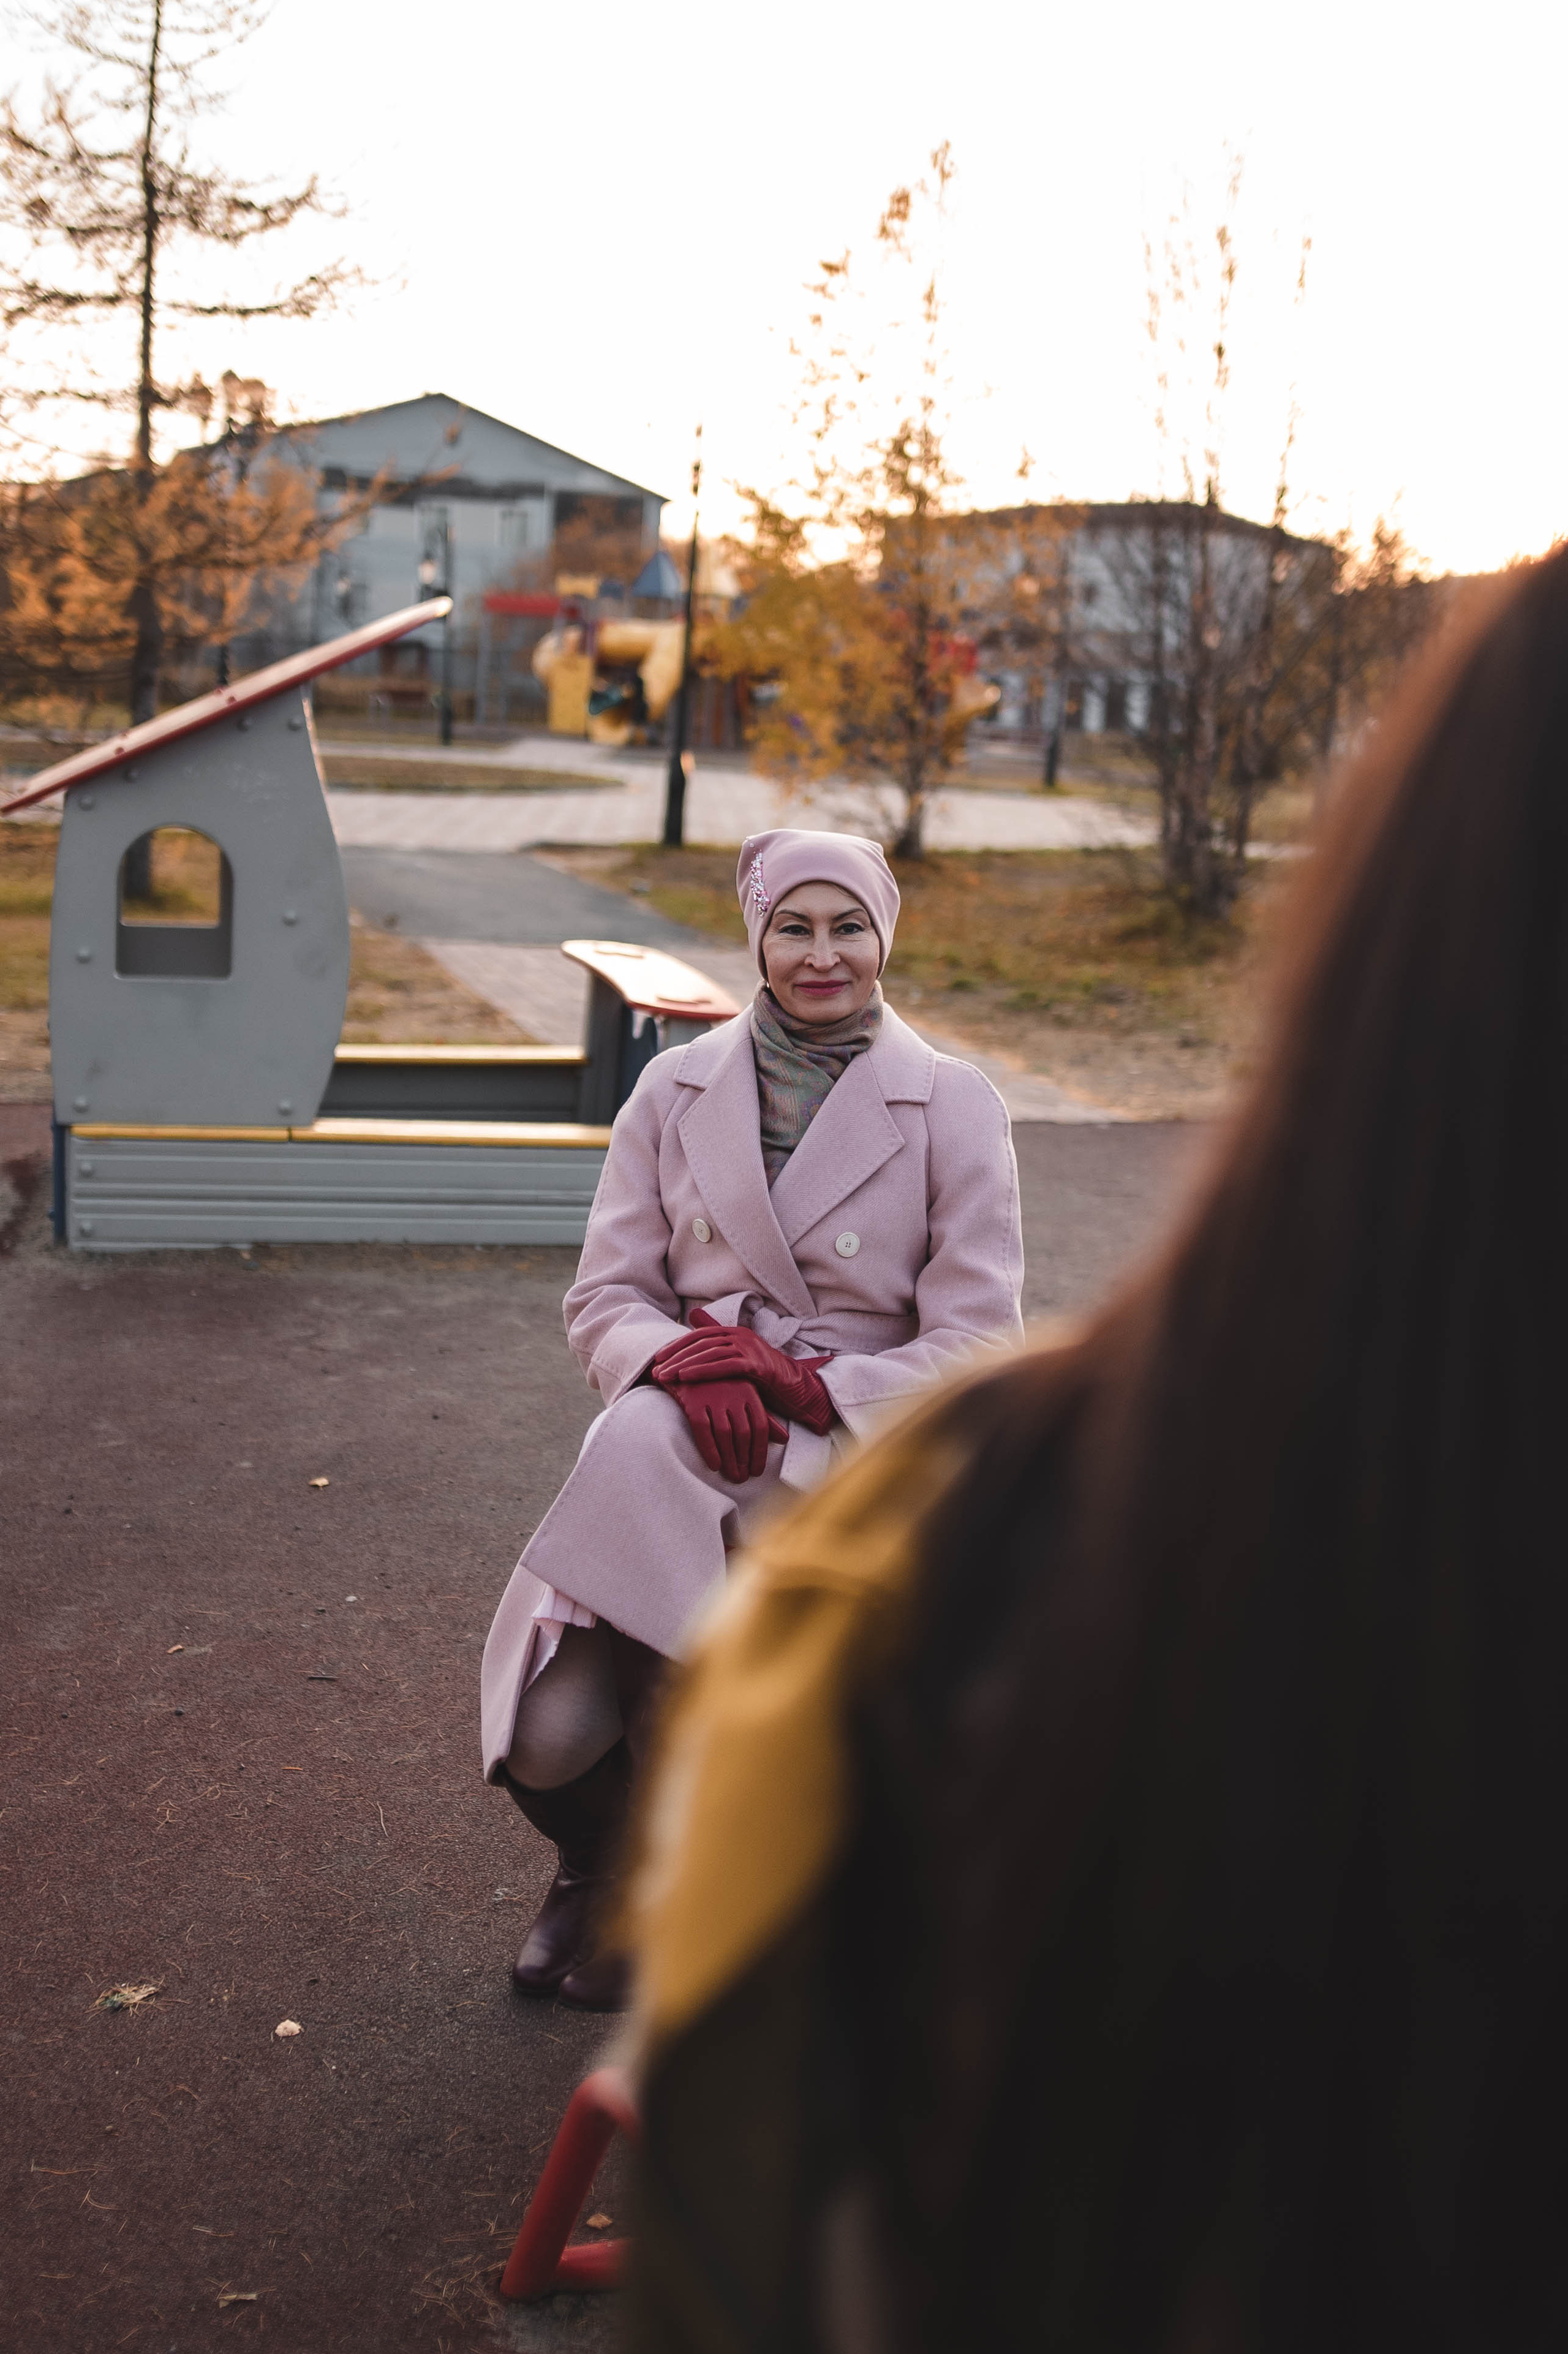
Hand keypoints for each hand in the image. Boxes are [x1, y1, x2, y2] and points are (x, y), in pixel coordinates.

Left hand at [653, 1309, 834, 1436]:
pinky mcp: (757, 1365)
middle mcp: (741, 1336)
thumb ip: (717, 1349)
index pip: (699, 1335)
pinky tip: (685, 1378)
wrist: (796, 1389)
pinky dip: (702, 1370)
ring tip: (665, 1375)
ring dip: (684, 1364)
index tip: (657, 1358)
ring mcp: (750, 1348)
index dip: (677, 1345)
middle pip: (701, 1342)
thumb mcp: (738, 1361)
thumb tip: (694, 1327)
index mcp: (734, 1333)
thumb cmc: (763, 1378)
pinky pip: (724, 1365)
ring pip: (710, 1352)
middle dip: (676, 1356)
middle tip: (655, 1369)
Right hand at [665, 1376, 785, 1482]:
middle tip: (742, 1478)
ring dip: (729, 1459)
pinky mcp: (693, 1400)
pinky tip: (714, 1465)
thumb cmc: (719, 1385)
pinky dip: (709, 1449)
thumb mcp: (745, 1397)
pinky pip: (702, 1430)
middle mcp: (733, 1394)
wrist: (684, 1368)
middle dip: (744, 1460)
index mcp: (749, 1393)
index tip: (757, 1471)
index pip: (760, 1427)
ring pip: (724, 1434)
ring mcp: (713, 1396)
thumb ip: (764, 1418)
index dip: (760, 1452)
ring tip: (731, 1476)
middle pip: (743, 1434)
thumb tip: (785, 1439)